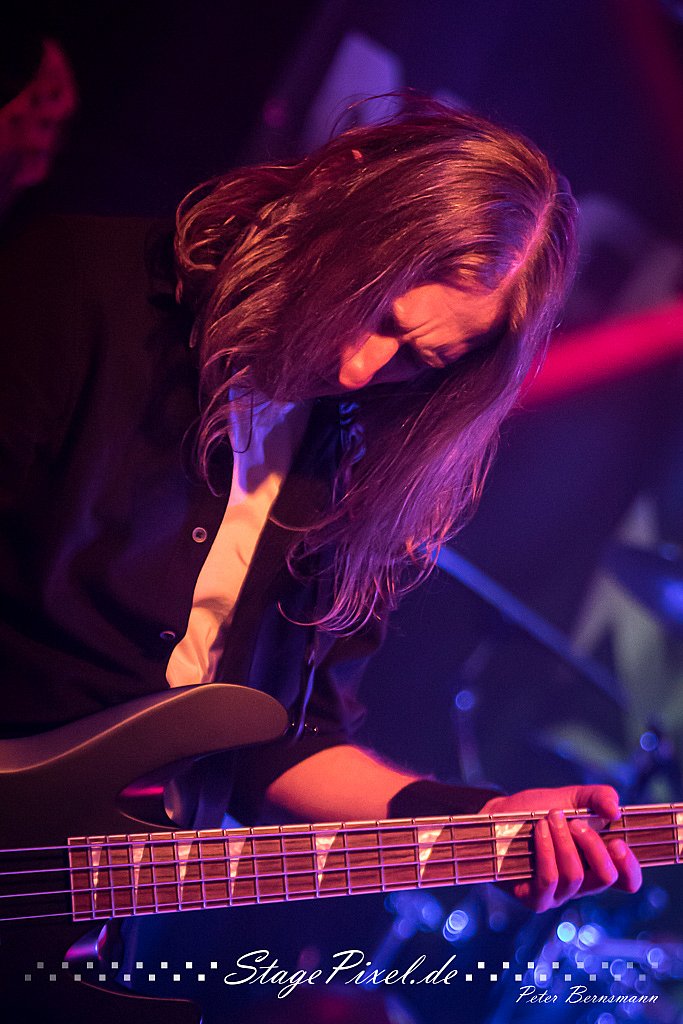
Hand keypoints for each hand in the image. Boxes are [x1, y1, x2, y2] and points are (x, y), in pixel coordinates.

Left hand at [481, 785, 641, 911]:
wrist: (499, 814)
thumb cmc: (536, 810)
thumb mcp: (571, 797)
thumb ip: (598, 797)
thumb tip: (616, 810)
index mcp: (596, 863)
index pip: (627, 880)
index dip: (630, 867)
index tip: (618, 842)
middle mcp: (582, 883)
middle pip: (605, 877)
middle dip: (593, 845)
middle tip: (575, 822)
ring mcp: (559, 894)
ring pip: (575, 876)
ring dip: (563, 843)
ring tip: (549, 819)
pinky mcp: (535, 898)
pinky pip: (549, 880)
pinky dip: (546, 852)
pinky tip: (540, 831)